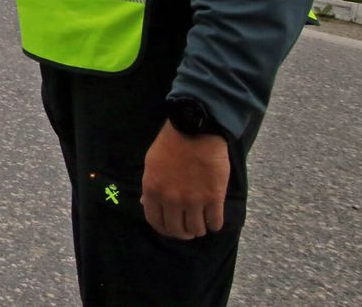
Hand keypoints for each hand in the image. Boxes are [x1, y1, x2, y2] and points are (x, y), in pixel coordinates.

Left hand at [141, 121, 228, 239]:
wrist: (195, 129)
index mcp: (153, 191)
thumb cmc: (171, 144)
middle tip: (189, 229)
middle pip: (177, 230)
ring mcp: (193, 200)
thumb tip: (146, 204)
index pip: (156, 223)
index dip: (165, 229)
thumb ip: (149, 187)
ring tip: (202, 222)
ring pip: (196, 229)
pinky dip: (214, 224)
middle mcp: (171, 200)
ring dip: (199, 229)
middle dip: (182, 233)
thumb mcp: (151, 165)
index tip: (172, 228)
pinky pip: (215, 222)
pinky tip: (213, 218)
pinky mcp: (214, 197)